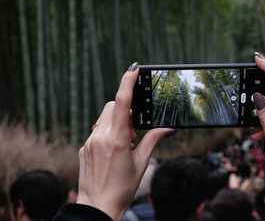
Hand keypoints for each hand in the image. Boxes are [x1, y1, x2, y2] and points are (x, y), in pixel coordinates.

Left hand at [77, 62, 172, 220]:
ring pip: (104, 118)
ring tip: (127, 142)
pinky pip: (97, 130)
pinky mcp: (84, 148)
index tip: (133, 68)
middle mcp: (99, 137)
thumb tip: (170, 128)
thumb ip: (153, 140)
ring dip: (118, 121)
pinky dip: (108, 132)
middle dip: (126, 110)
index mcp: (116, 139)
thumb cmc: (122, 188)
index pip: (122, 102)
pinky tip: (115, 150)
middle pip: (113, 106)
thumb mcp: (142, 163)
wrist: (97, 206)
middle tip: (135, 130)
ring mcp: (89, 142)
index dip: (127, 82)